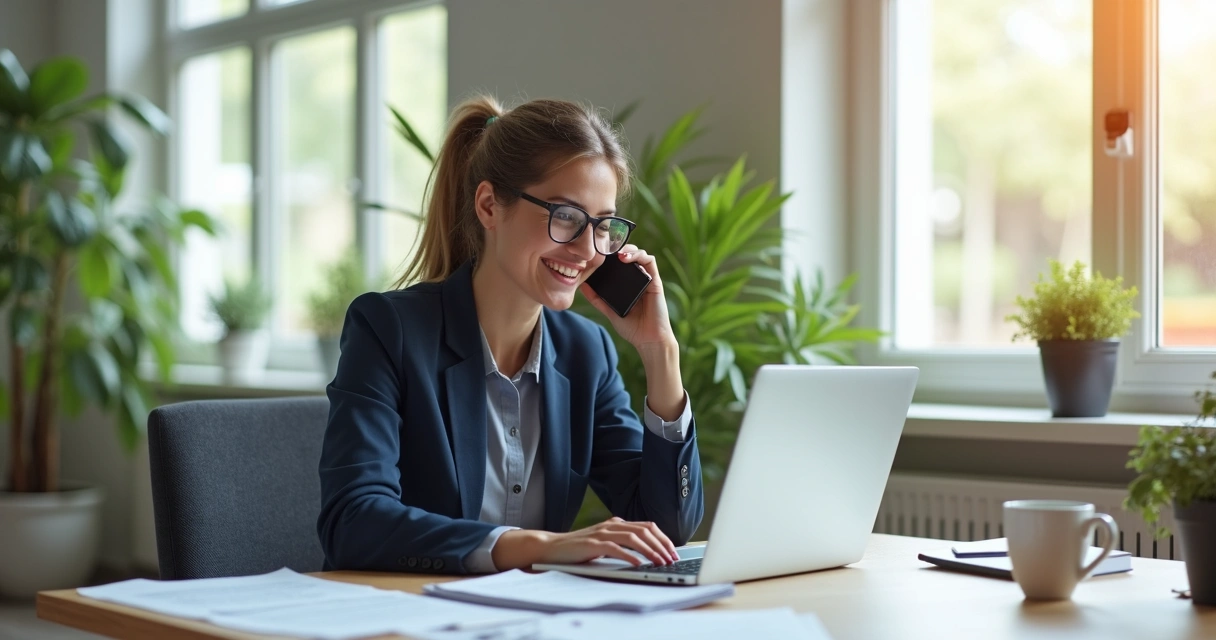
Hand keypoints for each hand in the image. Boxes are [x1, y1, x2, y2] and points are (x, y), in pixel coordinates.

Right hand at [491, 517, 678, 570]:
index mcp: (617, 523)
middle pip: (644, 530)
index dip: (663, 538)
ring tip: (660, 562)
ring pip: (633, 538)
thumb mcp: (604, 542)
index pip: (647, 526)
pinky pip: (616, 548)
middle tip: (672, 559)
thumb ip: (621, 543)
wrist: (552, 547)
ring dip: (650, 551)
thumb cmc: (579, 548)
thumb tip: (647, 553)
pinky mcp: (592, 544)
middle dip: (661, 545)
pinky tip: (639, 564)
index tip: (673, 552)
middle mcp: (611, 525)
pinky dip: (630, 556)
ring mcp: (602, 533)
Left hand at [580, 245, 674, 350]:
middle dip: (617, 247)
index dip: (609, 255)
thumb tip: (581, 285)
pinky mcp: (655, 280)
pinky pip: (650, 261)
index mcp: (626, 284)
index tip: (596, 252)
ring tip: (615, 252)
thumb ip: (596, 299)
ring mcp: (646, 278)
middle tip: (604, 248)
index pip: (618, 263)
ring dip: (627, 248)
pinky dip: (639, 255)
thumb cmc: (631, 327)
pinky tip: (625, 258)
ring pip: (639, 254)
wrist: (649, 340)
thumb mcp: (609, 311)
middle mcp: (637, 278)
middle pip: (628, 254)